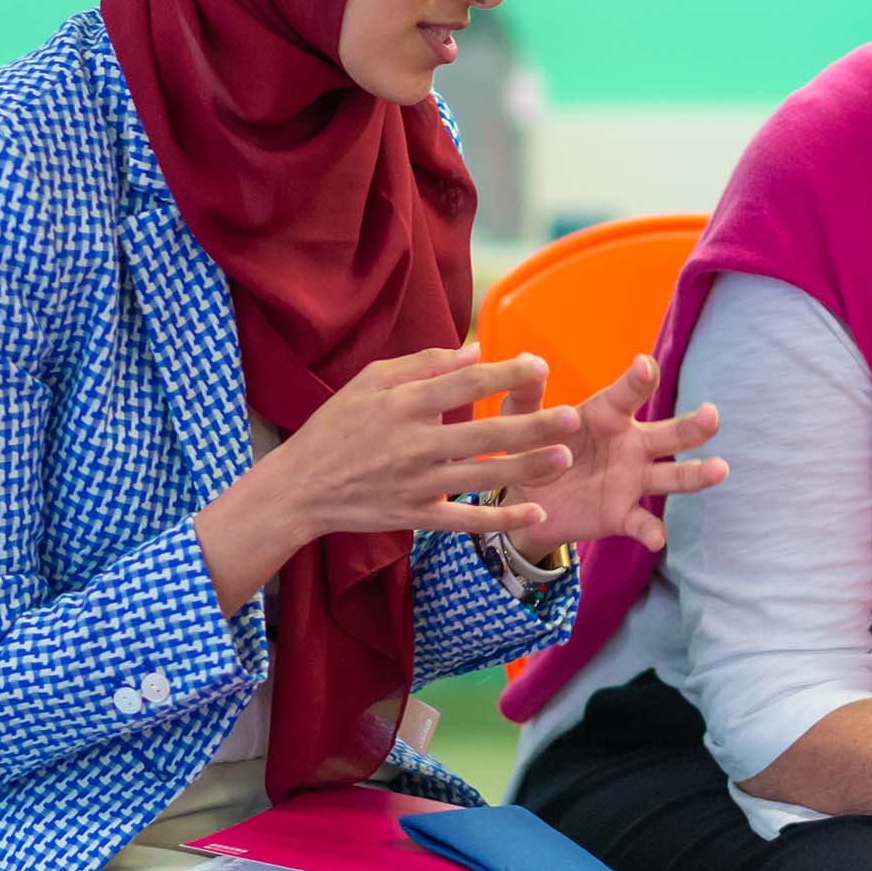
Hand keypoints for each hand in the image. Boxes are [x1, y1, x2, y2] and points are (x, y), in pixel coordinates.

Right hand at [266, 344, 584, 538]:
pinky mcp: (415, 515)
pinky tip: (535, 513)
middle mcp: (413, 444)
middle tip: (572, 416)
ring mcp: (415, 483)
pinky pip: (464, 520)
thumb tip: (475, 349)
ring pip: (480, 476)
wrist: (299, 487)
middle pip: (482, 432)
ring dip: (525, 468)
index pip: (463, 384)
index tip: (539, 366)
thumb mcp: (370, 381)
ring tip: (563, 458)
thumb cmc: (337, 426)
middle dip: (531, 424)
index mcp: (402, 403)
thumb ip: (423, 363)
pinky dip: (499, 518)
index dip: (504, 373)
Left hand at [506, 353, 727, 557]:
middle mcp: (630, 445)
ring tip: (720, 469)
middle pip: (668, 434)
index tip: (644, 366)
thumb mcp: (523, 421)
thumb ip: (526, 395)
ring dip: (695, 475)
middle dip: (692, 426)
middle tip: (712, 416)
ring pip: (671, 477)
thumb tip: (527, 360)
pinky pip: (643, 523)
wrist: (527, 500)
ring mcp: (631, 481)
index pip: (629, 394)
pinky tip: (658, 538)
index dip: (639, 380)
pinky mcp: (622, 514)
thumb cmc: (534, 447)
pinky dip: (652, 531)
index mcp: (608, 414)